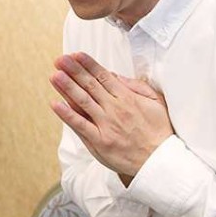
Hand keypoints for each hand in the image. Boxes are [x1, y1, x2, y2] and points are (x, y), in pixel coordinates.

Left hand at [49, 51, 173, 176]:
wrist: (161, 161)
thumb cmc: (159, 132)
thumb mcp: (156, 102)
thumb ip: (136, 86)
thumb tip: (114, 76)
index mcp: (127, 98)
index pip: (103, 77)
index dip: (88, 65)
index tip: (75, 55)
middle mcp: (114, 109)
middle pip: (90, 86)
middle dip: (73, 71)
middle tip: (60, 60)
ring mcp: (106, 125)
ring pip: (83, 102)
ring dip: (67, 87)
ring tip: (55, 75)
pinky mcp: (100, 141)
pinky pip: (80, 125)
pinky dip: (67, 114)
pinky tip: (55, 104)